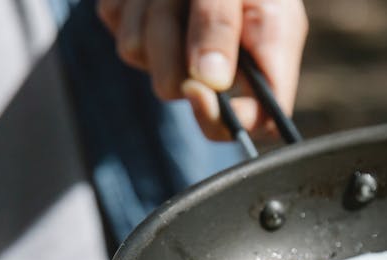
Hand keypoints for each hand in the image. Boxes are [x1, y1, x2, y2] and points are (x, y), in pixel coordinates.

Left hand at [97, 0, 307, 139]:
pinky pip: (119, 29)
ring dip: (148, 13)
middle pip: (183, 93)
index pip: (259, 120)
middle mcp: (223, 55)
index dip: (228, 120)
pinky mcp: (139, 28)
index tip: (200, 96)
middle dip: (171, 49)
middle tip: (179, 2)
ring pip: (142, 59)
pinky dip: (129, 2)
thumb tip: (210, 83)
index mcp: (267, 48)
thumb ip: (222, 25)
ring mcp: (176, 45)